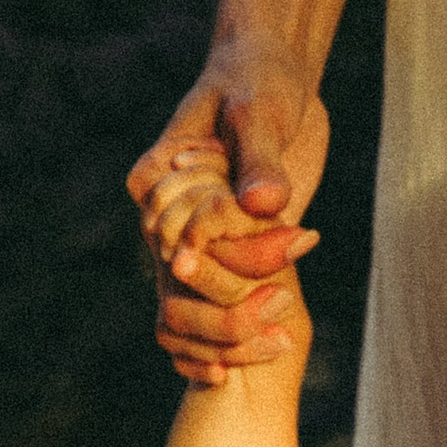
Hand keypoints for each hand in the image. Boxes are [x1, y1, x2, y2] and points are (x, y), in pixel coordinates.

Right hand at [128, 66, 329, 383]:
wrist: (272, 81)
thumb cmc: (258, 83)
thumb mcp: (259, 112)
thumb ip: (260, 158)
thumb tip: (266, 203)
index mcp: (155, 179)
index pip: (180, 238)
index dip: (230, 256)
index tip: (291, 246)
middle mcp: (163, 216)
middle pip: (183, 285)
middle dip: (232, 308)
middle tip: (286, 305)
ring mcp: (190, 239)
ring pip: (191, 309)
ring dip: (232, 333)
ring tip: (284, 340)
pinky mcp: (221, 252)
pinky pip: (209, 310)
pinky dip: (224, 343)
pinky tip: (244, 366)